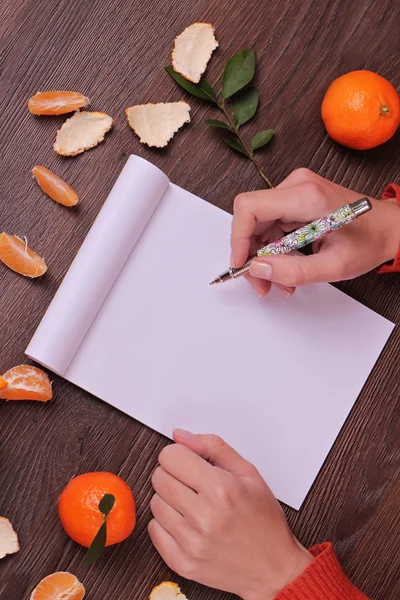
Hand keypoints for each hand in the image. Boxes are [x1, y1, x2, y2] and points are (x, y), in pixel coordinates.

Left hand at [148, 431, 311, 599]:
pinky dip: (166, 524)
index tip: (189, 462)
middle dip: (174, 474)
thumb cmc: (264, 520)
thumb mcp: (248, 473)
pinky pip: (154, 530)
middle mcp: (204, 516)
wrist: (274, 568)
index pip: (170, 456)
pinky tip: (187, 523)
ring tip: (193, 505)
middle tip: (193, 483)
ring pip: (155, 502)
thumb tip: (180, 436)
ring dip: (170, 499)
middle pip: (159, 477)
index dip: (180, 455)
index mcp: (221, 489)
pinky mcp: (182, 563)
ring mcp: (191, 542)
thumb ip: (213, 447)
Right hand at [231, 168, 399, 296]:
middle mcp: (297, 186)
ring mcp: (295, 190)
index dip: (238, 238)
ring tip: (279, 282)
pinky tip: (285, 266)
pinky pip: (270, 225)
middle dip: (251, 255)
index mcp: (307, 196)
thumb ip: (294, 271)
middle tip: (263, 284)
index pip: (250, 207)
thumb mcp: (335, 266)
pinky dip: (272, 249)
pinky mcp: (295, 199)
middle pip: (251, 219)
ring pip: (258, 225)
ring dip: (262, 256)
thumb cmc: (371, 241)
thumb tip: (258, 269)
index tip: (241, 264)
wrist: (390, 228)